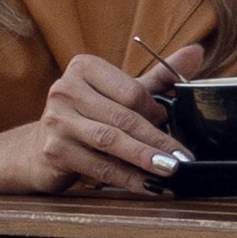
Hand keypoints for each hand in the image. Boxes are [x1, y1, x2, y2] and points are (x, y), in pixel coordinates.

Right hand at [18, 41, 205, 198]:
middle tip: (184, 157)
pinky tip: (148, 185)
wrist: (39, 149)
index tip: (172, 125)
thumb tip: (197, 52)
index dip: (155, 111)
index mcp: (83, 67)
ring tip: (170, 169)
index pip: (131, 90)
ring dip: (144, 158)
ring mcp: (56, 120)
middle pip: (123, 117)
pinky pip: (99, 166)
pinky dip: (128, 178)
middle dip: (157, 140)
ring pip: (111, 141)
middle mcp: (65, 89)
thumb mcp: (120, 93)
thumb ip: (158, 76)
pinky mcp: (54, 150)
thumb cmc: (88, 117)